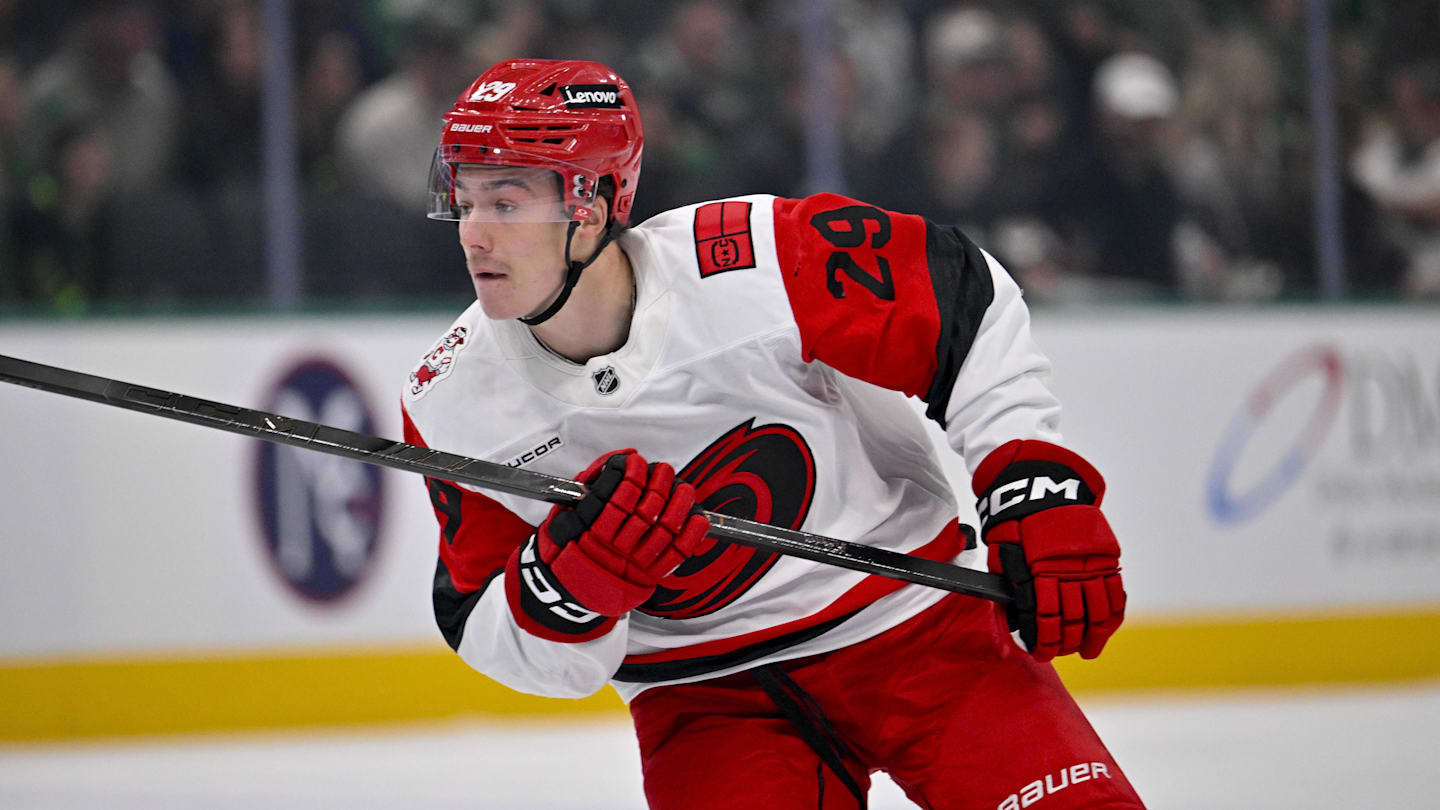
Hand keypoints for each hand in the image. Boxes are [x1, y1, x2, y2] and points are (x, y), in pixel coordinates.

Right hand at [536, 451, 711, 615]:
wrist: (573, 588)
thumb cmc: (569, 548)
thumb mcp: (564, 514)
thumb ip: (592, 483)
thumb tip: (624, 458)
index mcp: (591, 531)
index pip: (616, 497)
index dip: (630, 475)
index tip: (635, 462)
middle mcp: (614, 547)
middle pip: (645, 510)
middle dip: (659, 484)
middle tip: (663, 470)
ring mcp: (634, 561)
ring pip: (664, 528)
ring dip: (678, 502)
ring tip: (682, 487)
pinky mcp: (651, 574)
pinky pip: (677, 553)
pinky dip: (691, 534)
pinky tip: (697, 516)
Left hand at [971, 440, 1124, 660]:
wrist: (1039, 487)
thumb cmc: (1014, 524)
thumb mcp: (1002, 555)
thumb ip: (1012, 591)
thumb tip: (1016, 627)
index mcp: (1038, 569)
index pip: (1046, 617)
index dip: (1044, 641)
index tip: (1041, 654)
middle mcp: (1068, 569)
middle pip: (1073, 619)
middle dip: (1066, 643)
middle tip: (1061, 654)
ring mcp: (1091, 563)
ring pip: (1099, 611)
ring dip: (1094, 636)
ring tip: (1087, 650)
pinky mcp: (1107, 556)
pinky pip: (1116, 593)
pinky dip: (1113, 614)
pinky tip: (1106, 628)